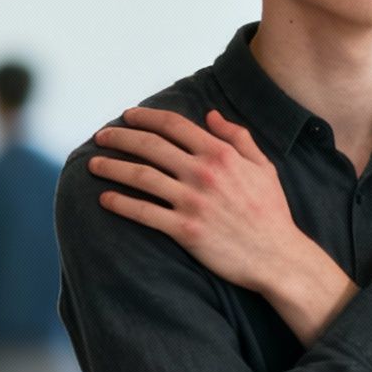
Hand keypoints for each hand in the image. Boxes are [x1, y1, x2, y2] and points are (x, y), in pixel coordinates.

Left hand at [89, 108, 323, 298]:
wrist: (278, 257)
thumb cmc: (271, 212)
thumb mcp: (263, 166)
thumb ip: (237, 137)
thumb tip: (210, 115)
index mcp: (221, 154)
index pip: (173, 125)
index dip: (145, 117)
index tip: (127, 116)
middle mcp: (204, 173)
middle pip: (150, 146)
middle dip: (120, 137)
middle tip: (101, 136)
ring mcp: (193, 202)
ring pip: (141, 176)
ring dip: (112, 167)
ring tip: (93, 164)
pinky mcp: (185, 230)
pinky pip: (144, 213)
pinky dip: (120, 204)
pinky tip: (105, 199)